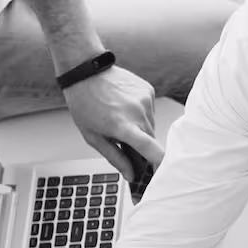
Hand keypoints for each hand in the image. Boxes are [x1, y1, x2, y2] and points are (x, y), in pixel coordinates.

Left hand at [63, 64, 162, 182]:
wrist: (86, 72)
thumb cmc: (85, 103)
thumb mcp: (92, 136)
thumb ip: (114, 158)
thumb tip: (130, 175)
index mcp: (121, 125)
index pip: (149, 147)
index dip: (159, 162)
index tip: (162, 172)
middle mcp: (137, 112)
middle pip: (151, 139)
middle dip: (141, 144)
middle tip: (124, 137)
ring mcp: (145, 99)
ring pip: (151, 125)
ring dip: (141, 128)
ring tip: (121, 117)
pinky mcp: (148, 90)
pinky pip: (150, 110)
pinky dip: (141, 113)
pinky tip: (126, 106)